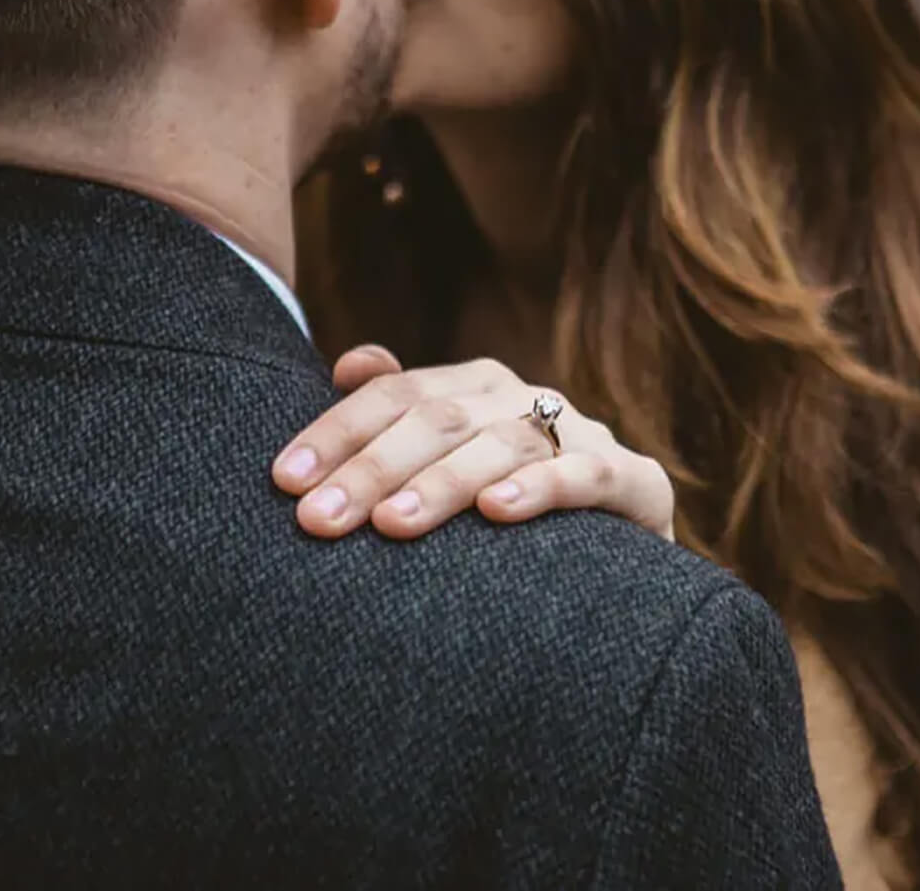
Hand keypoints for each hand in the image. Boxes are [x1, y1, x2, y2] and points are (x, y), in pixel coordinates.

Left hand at [273, 347, 675, 541]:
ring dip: (444, 483)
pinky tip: (496, 512)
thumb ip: (402, 412)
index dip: (336, 432)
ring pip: (503, 444)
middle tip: (318, 520)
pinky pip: (586, 476)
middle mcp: (525, 397)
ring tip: (392, 524)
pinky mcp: (635, 482)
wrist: (632, 556)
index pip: (395, 394)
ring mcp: (582, 435)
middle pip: (439, 418)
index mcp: (476, 385)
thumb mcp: (456, 458)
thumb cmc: (517, 505)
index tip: (284, 480)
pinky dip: (541, 488)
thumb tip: (349, 363)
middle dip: (372, 468)